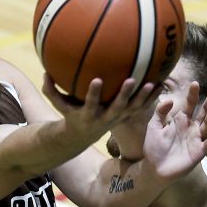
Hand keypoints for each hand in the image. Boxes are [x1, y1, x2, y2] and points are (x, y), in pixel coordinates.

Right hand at [42, 74, 156, 142]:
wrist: (84, 135)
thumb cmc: (70, 114)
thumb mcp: (59, 105)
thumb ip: (51, 91)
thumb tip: (44, 72)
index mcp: (89, 114)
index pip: (90, 104)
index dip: (93, 94)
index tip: (96, 80)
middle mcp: (106, 118)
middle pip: (117, 108)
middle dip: (124, 95)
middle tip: (131, 80)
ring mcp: (118, 119)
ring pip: (134, 109)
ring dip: (144, 98)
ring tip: (154, 84)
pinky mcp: (127, 117)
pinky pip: (141, 108)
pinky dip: (151, 98)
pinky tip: (161, 83)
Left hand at [143, 82, 206, 179]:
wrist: (154, 169)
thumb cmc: (153, 148)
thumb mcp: (154, 127)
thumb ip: (160, 113)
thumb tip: (169, 100)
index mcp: (181, 120)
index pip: (190, 104)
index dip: (193, 94)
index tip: (195, 83)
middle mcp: (191, 128)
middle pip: (203, 112)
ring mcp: (196, 139)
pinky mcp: (199, 152)